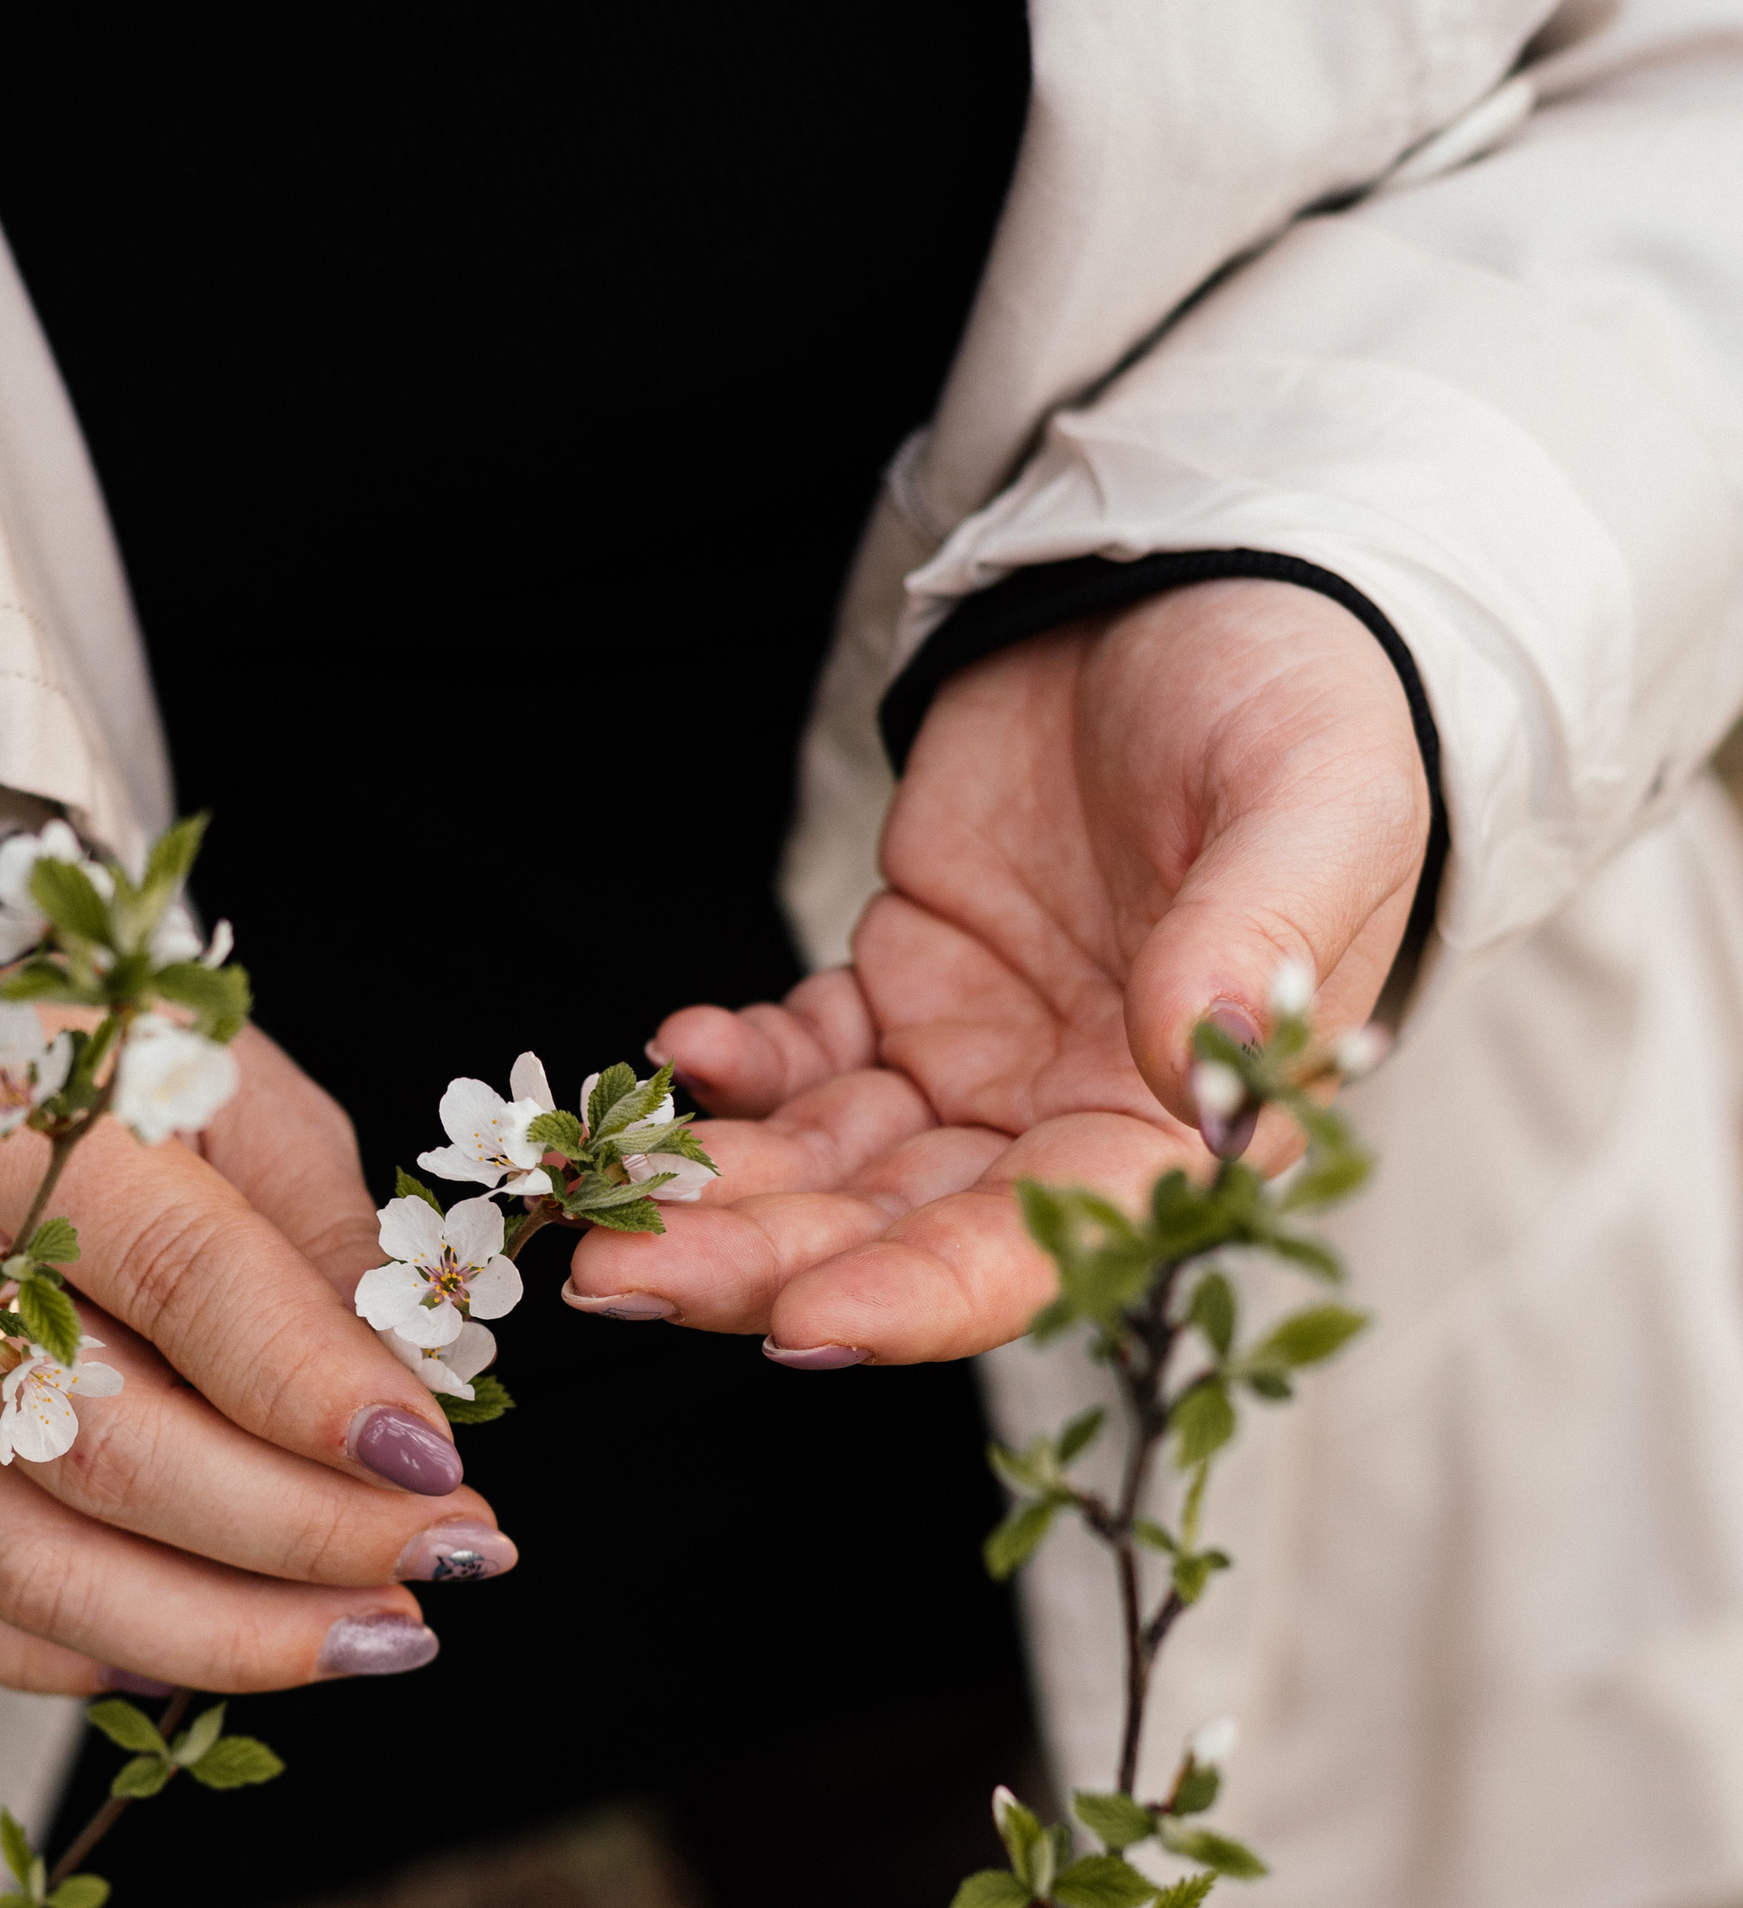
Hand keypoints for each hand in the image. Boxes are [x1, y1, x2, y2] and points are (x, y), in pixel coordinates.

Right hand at [0, 1004, 510, 1694]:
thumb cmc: (132, 1081)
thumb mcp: (252, 1102)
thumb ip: (326, 1247)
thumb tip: (416, 1415)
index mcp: (4, 1122)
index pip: (175, 1277)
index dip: (311, 1385)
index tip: (434, 1460)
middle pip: (101, 1447)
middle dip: (299, 1530)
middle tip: (449, 1549)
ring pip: (35, 1565)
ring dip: (229, 1631)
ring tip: (383, 1631)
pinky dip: (117, 1659)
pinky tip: (250, 1647)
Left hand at [573, 580, 1430, 1359]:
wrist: (1205, 583)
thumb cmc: (1299, 698)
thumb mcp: (1316, 798)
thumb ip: (1255, 934)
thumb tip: (1200, 1066)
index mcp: (1187, 1115)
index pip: (1053, 1242)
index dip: (930, 1295)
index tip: (807, 1324)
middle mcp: (1073, 1118)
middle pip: (904, 1231)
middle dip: (761, 1262)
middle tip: (614, 1277)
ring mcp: (977, 1059)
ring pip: (829, 1169)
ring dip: (716, 1191)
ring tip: (592, 1202)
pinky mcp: (901, 986)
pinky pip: (798, 1062)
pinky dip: (730, 1071)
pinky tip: (676, 1051)